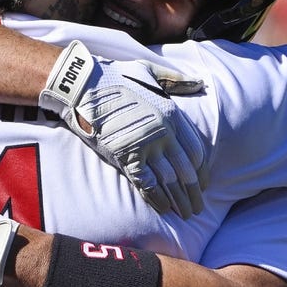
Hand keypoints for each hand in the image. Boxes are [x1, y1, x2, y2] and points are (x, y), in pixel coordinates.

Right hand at [38, 41, 206, 218]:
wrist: (84, 85)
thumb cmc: (115, 77)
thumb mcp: (150, 72)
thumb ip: (177, 81)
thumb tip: (200, 83)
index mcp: (172, 114)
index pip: (196, 151)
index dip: (201, 171)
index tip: (202, 184)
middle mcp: (164, 133)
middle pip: (186, 170)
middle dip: (193, 193)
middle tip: (197, 208)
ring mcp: (145, 146)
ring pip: (170, 181)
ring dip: (179, 201)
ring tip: (185, 214)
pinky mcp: (126, 156)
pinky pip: (147, 184)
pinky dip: (157, 199)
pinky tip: (164, 209)